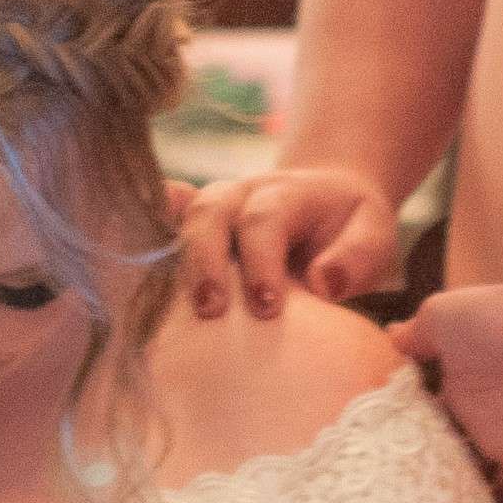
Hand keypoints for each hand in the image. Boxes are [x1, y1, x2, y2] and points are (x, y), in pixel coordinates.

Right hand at [169, 164, 398, 316]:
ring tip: (182, 309)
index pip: (265, 220)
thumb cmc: (351, 227)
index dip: (261, 261)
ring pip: (185, 218)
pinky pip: (165, 221)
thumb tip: (322, 284)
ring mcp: (216, 204)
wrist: (329, 199)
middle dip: (206, 259)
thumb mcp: (375, 234)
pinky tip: (127, 264)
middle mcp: (244, 191)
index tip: (267, 308)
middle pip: (212, 211)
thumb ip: (356, 258)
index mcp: (289, 192)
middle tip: (210, 310)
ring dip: (180, 261)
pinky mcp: (199, 224)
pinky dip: (148, 236)